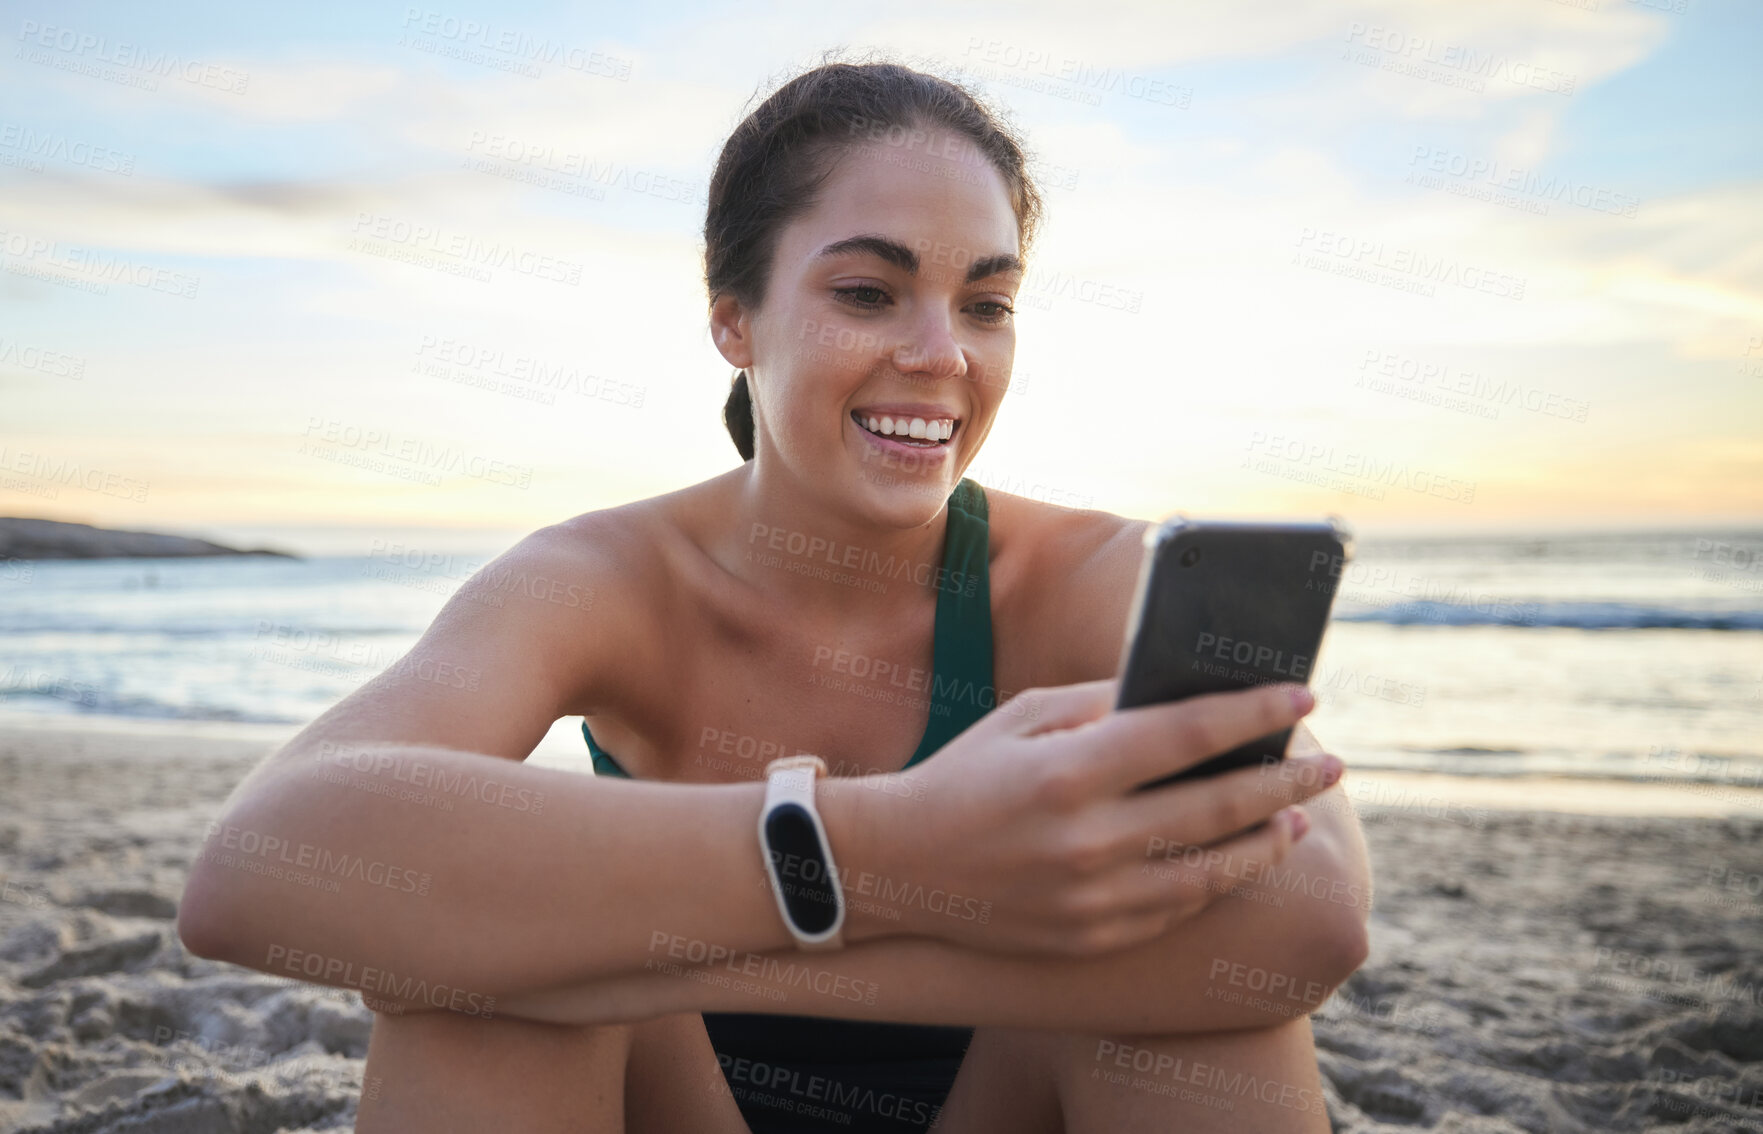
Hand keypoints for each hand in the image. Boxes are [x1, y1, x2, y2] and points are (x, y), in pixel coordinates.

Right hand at [823, 678, 1341, 957]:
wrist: (899, 868)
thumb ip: (1102, 700)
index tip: (1304, 696)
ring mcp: (1093, 898)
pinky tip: (1241, 856)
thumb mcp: (1024, 718)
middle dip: (1287, 779)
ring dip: (1267, 840)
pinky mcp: (1092, 937)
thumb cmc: (965, 775)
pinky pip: (1176, 908)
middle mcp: (1088, 839)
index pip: (1186, 733)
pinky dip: (1217, 879)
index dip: (1252, 714)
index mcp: (1070, 770)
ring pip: (1211, 870)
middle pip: (1217, 805)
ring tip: (1299, 816)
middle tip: (1333, 765)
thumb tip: (1180, 690)